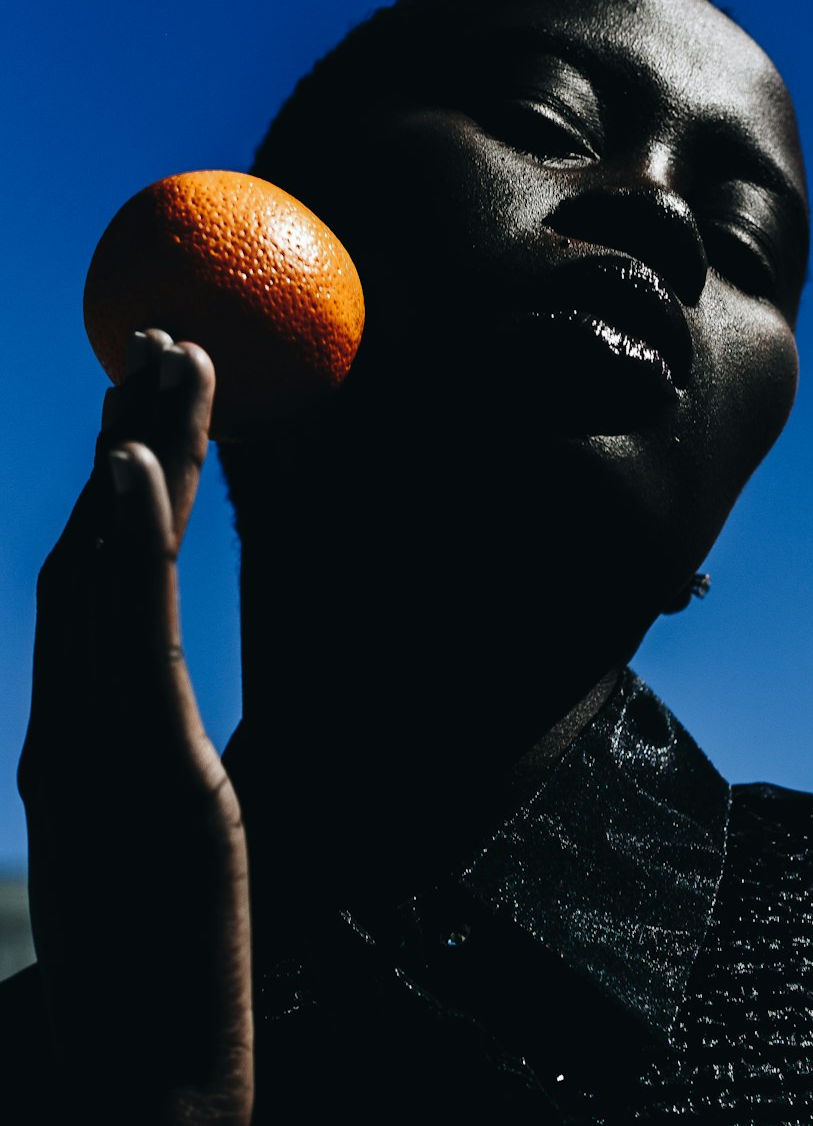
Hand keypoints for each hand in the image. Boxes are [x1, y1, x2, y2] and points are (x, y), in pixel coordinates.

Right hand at [18, 330, 253, 1124]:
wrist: (143, 1083)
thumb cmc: (158, 961)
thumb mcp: (165, 832)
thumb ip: (144, 746)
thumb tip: (147, 687)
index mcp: (83, 727)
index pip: (104, 577)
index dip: (125, 479)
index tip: (155, 397)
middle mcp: (73, 718)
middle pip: (99, 549)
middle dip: (132, 435)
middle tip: (168, 331)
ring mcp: (93, 741)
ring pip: (105, 573)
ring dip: (136, 456)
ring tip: (170, 356)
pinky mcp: (134, 773)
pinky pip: (126, 641)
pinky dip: (125, 546)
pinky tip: (136, 464)